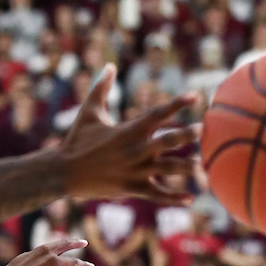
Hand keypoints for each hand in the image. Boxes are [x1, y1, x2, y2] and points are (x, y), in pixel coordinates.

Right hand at [61, 64, 199, 203]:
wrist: (63, 172)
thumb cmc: (76, 140)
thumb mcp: (89, 112)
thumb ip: (101, 88)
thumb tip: (110, 66)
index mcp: (128, 130)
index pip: (157, 113)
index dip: (177, 103)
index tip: (196, 95)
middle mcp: (134, 149)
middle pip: (168, 141)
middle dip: (187, 135)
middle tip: (202, 129)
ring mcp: (134, 170)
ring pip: (167, 169)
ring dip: (187, 167)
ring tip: (202, 166)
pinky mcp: (131, 188)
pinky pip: (156, 194)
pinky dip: (173, 197)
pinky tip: (189, 199)